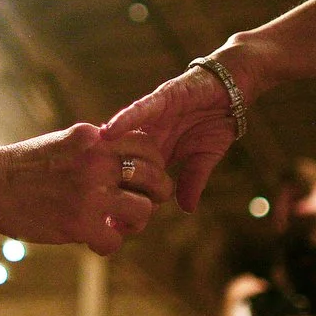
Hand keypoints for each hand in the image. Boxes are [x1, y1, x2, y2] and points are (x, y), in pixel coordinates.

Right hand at [0, 125, 171, 255]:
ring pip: (142, 212)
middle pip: (155, 180)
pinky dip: (107, 243)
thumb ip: (96, 148)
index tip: (143, 179)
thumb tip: (125, 161)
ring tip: (117, 224)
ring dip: (135, 223)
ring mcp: (90, 194)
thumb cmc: (24, 165)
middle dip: (154, 196)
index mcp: (97, 140)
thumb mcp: (64, 142)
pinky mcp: (78, 224)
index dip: (155, 166)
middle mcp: (98, 163)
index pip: (149, 148)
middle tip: (138, 205)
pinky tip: (93, 240)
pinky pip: (115, 240)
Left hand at [103, 64, 238, 212]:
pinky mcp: (161, 99)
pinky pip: (139, 111)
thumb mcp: (204, 158)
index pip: (137, 179)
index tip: (111, 226)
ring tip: (84, 169)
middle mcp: (147, 136)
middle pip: (122, 160)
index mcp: (156, 152)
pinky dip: (124, 120)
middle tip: (90, 206)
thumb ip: (193, 180)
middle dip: (108, 181)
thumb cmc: (216, 121)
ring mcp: (151, 117)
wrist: (231, 89)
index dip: (126, 200)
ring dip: (104, 153)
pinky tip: (107, 132)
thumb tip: (187, 209)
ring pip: (123, 137)